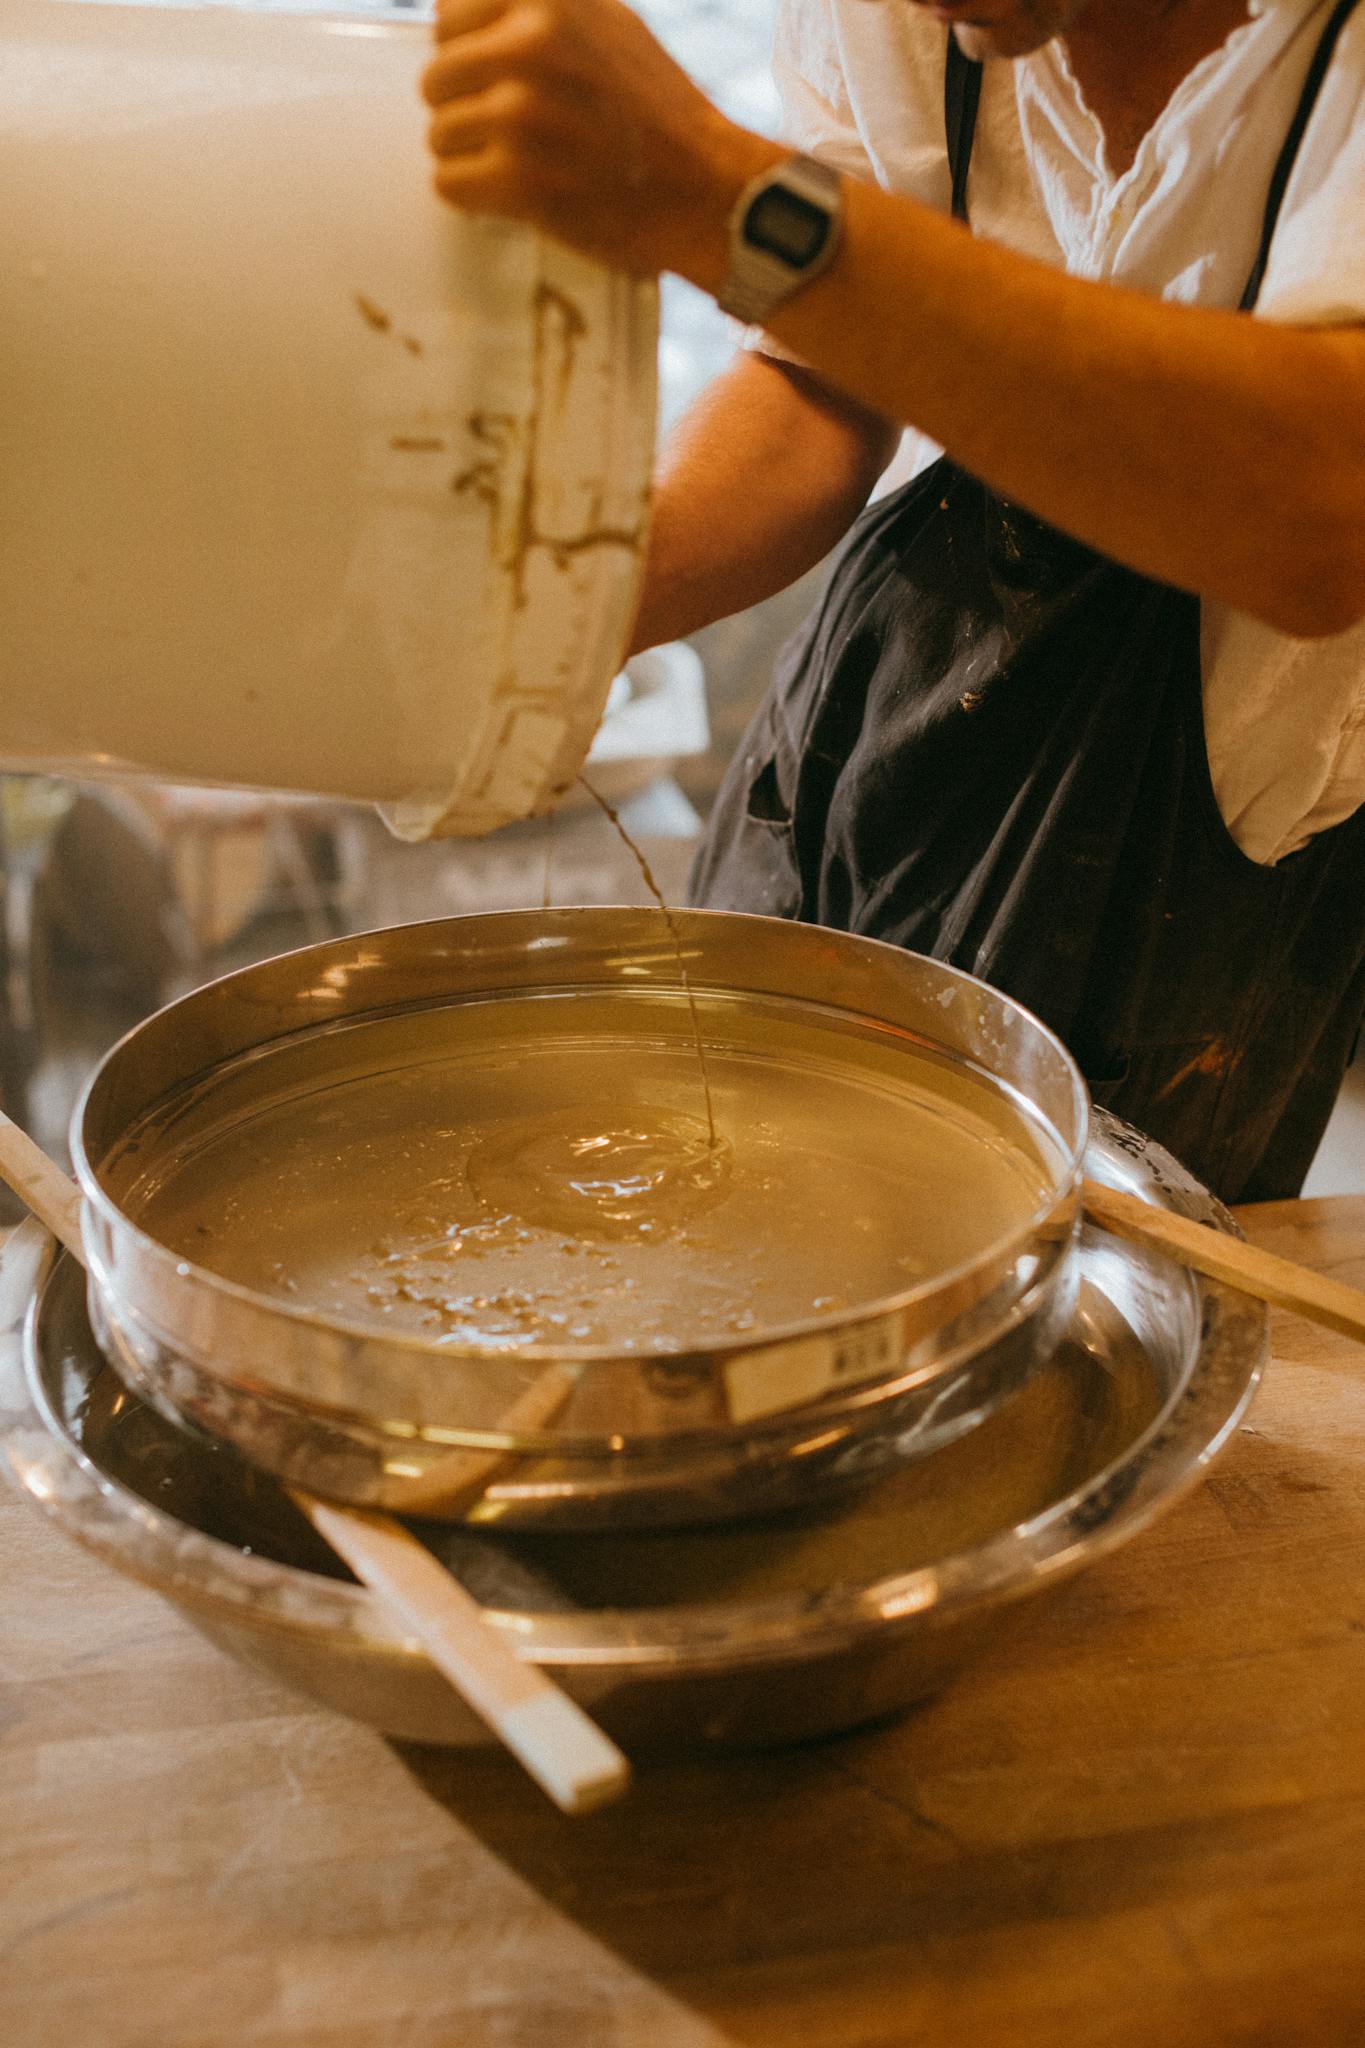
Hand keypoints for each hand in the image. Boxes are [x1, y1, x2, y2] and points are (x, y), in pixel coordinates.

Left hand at [421, 0, 781, 281]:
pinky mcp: (520, 181)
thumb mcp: (607, 22)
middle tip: (516, 136)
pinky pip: (448, 184)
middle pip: (435, 80)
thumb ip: (541, 10)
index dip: (468, 55)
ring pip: (439, 135)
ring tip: (524, 166)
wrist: (704, 190)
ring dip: (472, 159)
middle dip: (467, 110)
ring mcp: (521, 116)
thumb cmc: (657, 112)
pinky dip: (475, 199)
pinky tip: (515, 196)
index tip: (499, 82)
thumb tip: (463, 10)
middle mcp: (528, 48)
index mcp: (545, 0)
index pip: (447, 16)